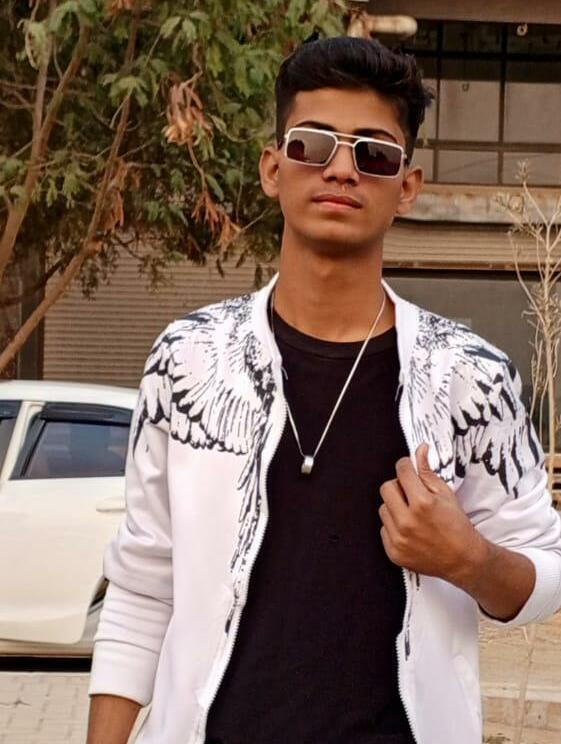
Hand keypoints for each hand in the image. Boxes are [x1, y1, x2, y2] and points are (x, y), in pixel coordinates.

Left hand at [379, 443, 487, 587]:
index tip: (407, 467)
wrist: (463, 560)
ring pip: (383, 508)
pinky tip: (410, 529)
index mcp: (422, 503)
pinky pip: (384, 528)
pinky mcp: (393, 551)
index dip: (405, 465)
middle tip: (409, 491)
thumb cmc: (457, 527)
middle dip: (397, 485)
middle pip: (386, 488)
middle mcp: (407, 521)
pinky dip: (394, 526)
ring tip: (411, 513)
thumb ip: (428, 472)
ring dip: (395, 507)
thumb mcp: (446, 494)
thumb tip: (420, 450)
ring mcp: (399, 538)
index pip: (402, 471)